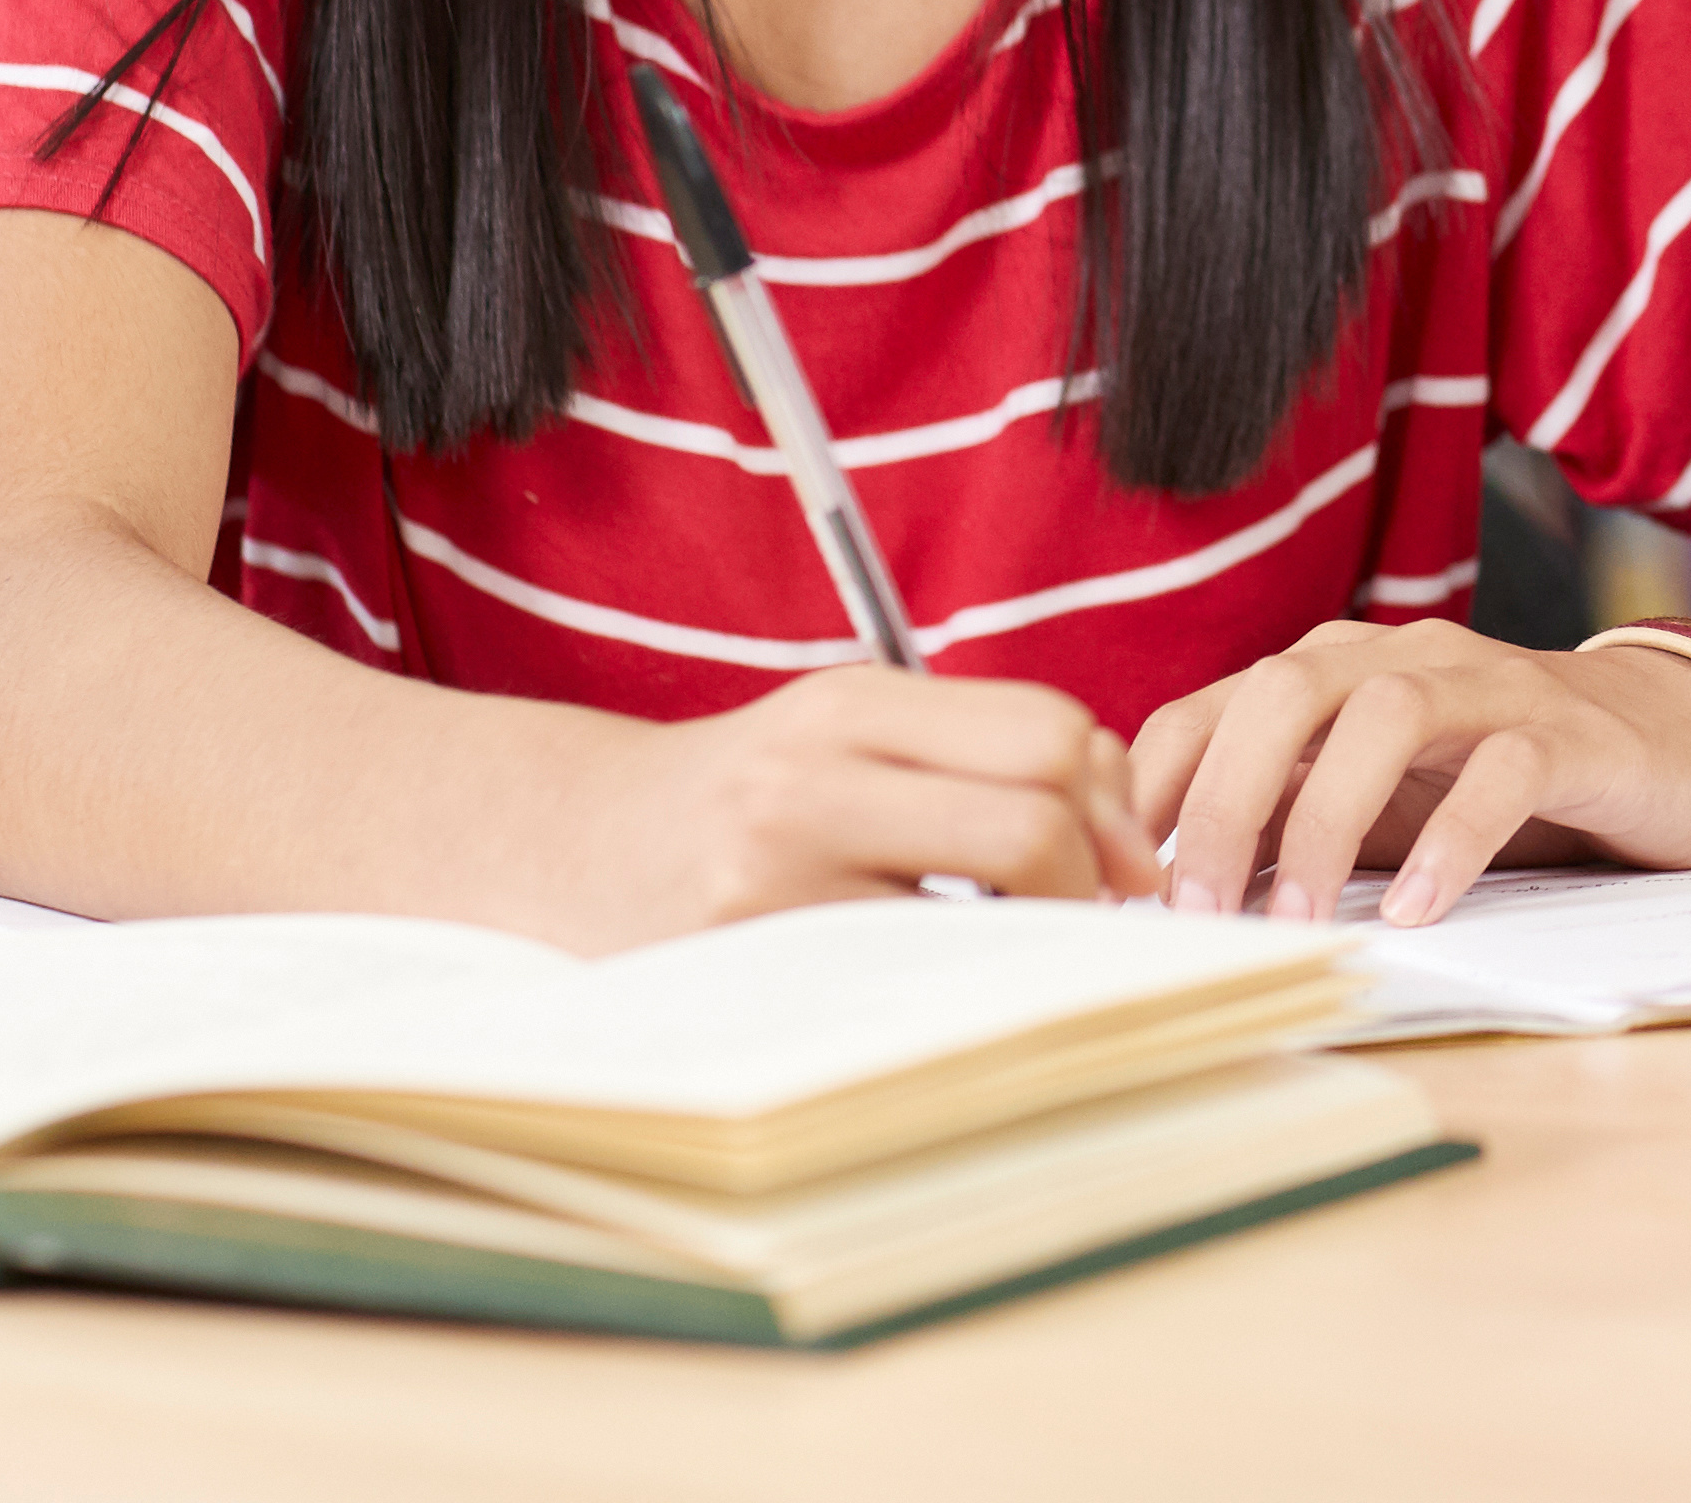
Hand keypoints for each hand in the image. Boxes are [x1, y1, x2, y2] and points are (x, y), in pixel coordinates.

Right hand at [575, 669, 1164, 938]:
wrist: (567, 841)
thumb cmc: (739, 798)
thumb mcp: (841, 737)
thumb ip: (970, 754)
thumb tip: (1123, 828)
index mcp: (854, 701)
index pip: (1047, 730)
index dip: (1113, 802)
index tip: (1123, 861)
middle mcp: (815, 768)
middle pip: (1035, 807)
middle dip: (1092, 877)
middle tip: (1091, 922)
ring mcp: (776, 865)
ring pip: (985, 900)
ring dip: (1036, 938)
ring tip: (1025, 955)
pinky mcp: (749, 949)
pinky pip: (910, 974)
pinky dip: (959, 984)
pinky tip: (949, 989)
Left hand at [1130, 620, 1690, 928]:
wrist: (1678, 742)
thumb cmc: (1505, 780)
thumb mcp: (1381, 801)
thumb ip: (1291, 824)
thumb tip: (1173, 898)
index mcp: (1339, 674)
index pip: (1214, 705)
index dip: (1153, 786)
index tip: (1114, 881)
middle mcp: (1405, 659)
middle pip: (1285, 692)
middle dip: (1225, 799)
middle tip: (1195, 908)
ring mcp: (1491, 687)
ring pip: (1386, 717)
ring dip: (1326, 821)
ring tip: (1301, 922)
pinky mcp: (1572, 732)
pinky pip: (1502, 771)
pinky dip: (1452, 839)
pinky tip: (1420, 910)